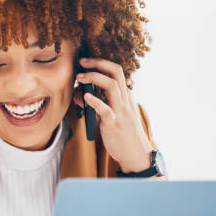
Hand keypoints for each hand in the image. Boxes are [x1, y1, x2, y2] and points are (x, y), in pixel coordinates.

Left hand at [73, 57, 152, 172]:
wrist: (136, 154)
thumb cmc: (122, 134)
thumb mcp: (110, 115)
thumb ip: (95, 104)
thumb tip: (79, 94)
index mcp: (125, 95)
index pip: (116, 71)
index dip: (100, 63)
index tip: (85, 61)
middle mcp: (125, 100)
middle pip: (116, 72)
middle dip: (98, 63)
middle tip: (81, 62)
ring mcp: (121, 111)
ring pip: (112, 86)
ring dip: (94, 78)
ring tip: (80, 77)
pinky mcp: (114, 124)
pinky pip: (106, 110)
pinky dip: (95, 101)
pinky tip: (85, 97)